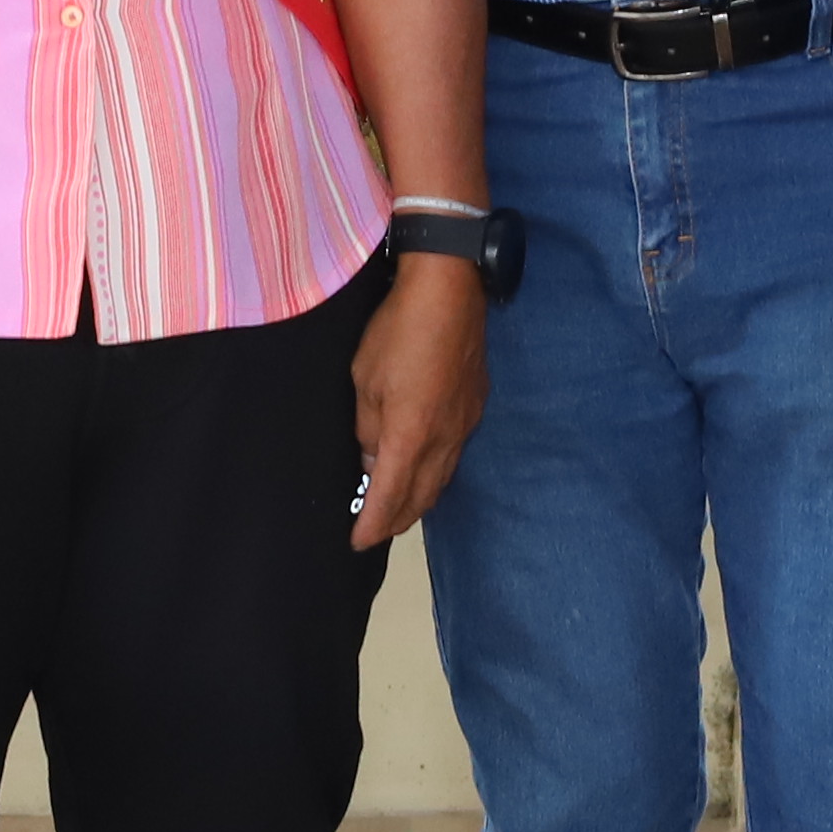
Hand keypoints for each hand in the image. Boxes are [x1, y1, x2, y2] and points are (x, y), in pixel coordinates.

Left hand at [349, 261, 487, 549]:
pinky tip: (424, 467)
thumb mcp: (364, 380)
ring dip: (420, 499)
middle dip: (398, 519)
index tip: (357, 542)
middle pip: (423, 497)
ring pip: (442, 478)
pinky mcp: (475, 406)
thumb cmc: (397, 330)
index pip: (390, 497)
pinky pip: (453, 455)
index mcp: (412, 436)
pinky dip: (435, 473)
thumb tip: (371, 458)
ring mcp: (465, 423)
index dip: (372, 524)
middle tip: (376, 531)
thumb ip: (368, 427)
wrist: (450, 290)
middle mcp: (445, 439)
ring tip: (399, 510)